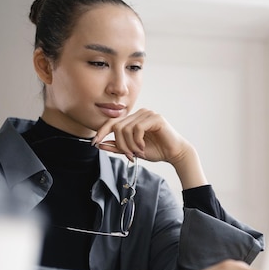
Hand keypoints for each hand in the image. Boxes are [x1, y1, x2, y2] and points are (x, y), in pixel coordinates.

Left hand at [93, 108, 207, 188]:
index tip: (94, 143)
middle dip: (120, 144)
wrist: (174, 153)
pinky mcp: (155, 118)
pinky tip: (143, 148)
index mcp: (134, 119)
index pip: (113, 122)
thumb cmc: (156, 150)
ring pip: (126, 129)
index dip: (102, 131)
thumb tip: (100, 144)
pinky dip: (137, 141)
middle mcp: (140, 113)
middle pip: (117, 126)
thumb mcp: (132, 150)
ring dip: (129, 145)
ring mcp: (148, 114)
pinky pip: (137, 129)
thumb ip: (117, 147)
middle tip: (129, 156)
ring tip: (137, 153)